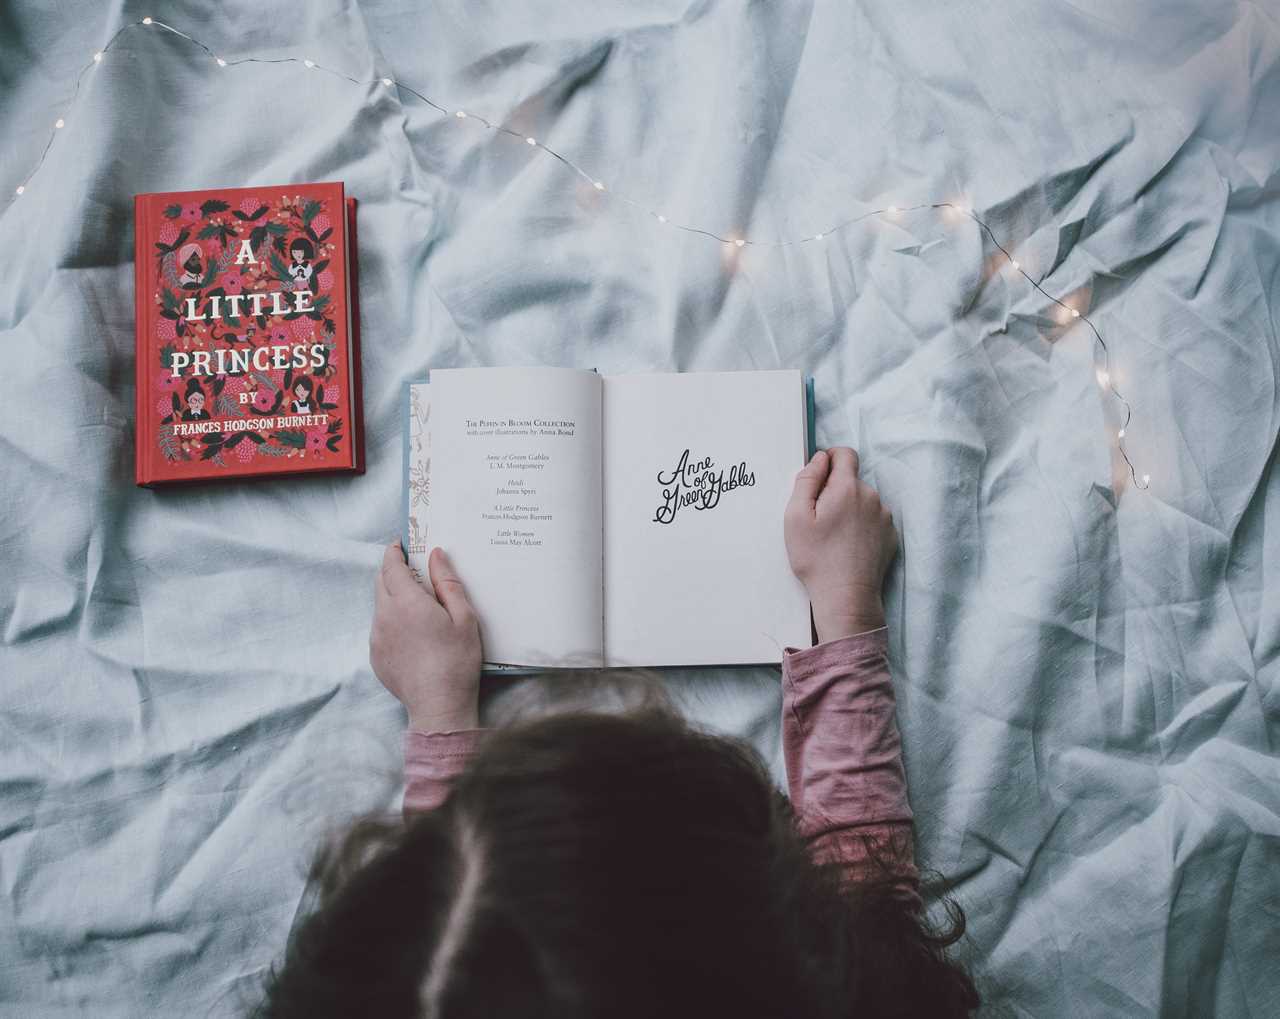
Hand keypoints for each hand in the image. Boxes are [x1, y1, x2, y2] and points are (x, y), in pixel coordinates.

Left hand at [370, 543, 482, 731]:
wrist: (438, 706)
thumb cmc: (457, 661)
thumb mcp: (464, 618)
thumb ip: (448, 582)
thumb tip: (436, 555)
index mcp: (407, 602)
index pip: (391, 566)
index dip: (394, 551)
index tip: (400, 544)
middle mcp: (385, 616)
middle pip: (380, 582)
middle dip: (392, 570)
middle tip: (411, 568)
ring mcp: (377, 637)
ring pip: (380, 605)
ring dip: (393, 597)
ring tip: (418, 606)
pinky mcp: (375, 655)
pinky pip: (380, 627)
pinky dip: (392, 621)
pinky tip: (413, 633)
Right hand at [784, 447, 897, 643]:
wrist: (846, 596)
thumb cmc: (817, 558)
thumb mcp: (796, 517)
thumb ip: (806, 480)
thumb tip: (819, 459)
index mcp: (847, 488)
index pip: (845, 454)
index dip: (829, 459)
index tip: (818, 475)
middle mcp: (871, 497)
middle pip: (851, 480)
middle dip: (835, 491)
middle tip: (818, 518)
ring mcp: (884, 517)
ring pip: (862, 500)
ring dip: (849, 509)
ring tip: (833, 536)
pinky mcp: (890, 535)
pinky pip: (873, 520)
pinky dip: (861, 526)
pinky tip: (847, 546)